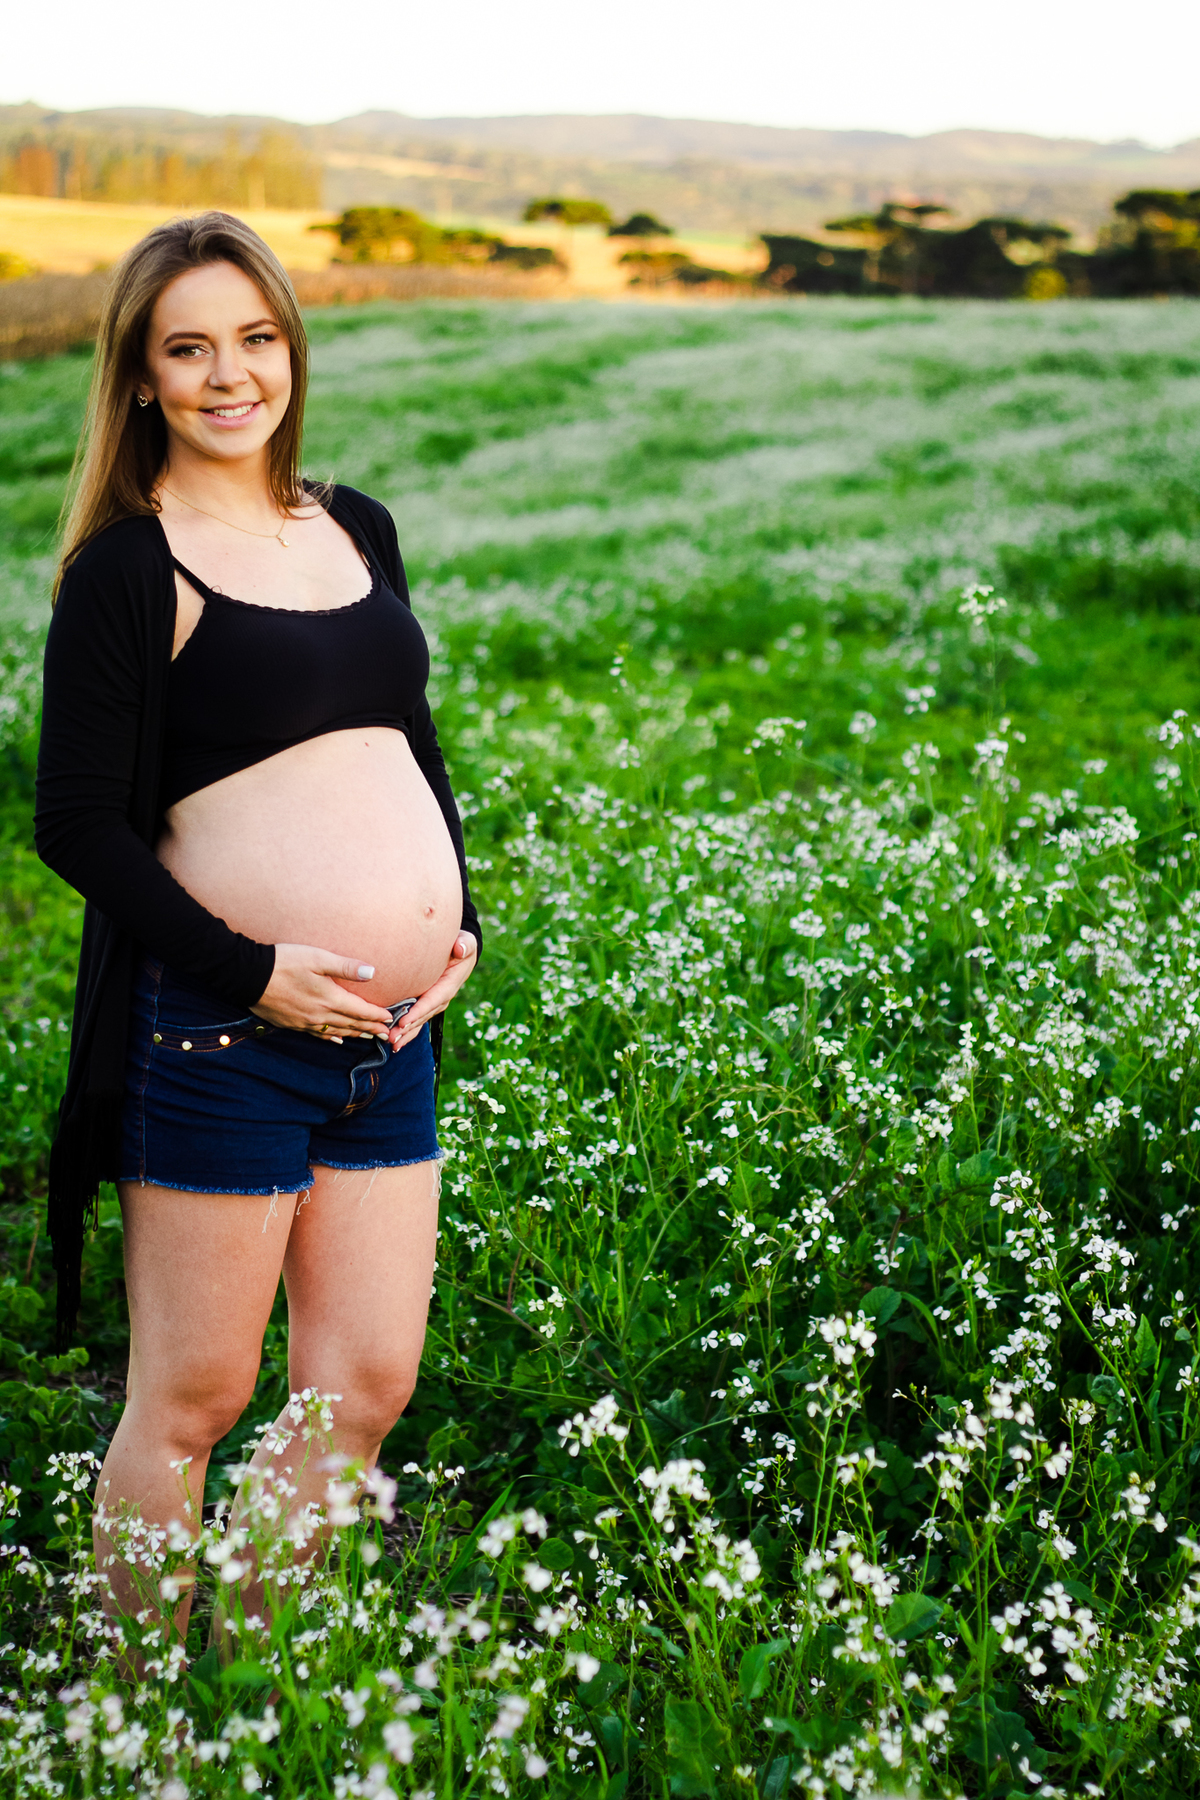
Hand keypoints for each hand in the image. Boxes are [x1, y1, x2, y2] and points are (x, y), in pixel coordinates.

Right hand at [251, 945, 394, 1043]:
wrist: (248, 976)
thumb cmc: (284, 962)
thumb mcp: (317, 957)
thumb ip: (346, 967)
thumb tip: (372, 972)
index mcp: (329, 998)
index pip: (360, 1010)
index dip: (376, 1015)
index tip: (390, 1019)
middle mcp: (319, 1015)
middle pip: (351, 1024)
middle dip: (370, 1028)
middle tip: (386, 1034)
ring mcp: (305, 1022)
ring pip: (336, 1032)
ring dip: (354, 1034)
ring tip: (368, 1037)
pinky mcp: (292, 1024)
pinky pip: (318, 1034)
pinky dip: (331, 1037)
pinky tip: (337, 1039)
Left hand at [389, 931, 477, 1051]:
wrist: (460, 949)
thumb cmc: (461, 944)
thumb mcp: (466, 942)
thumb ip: (465, 945)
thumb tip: (460, 949)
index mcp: (449, 984)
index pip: (433, 1000)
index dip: (419, 1011)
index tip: (404, 1021)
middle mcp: (442, 998)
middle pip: (424, 1015)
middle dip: (408, 1028)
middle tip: (392, 1037)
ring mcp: (434, 1003)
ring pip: (419, 1020)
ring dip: (406, 1034)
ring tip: (392, 1043)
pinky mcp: (426, 1003)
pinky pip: (416, 1018)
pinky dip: (406, 1031)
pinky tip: (394, 1041)